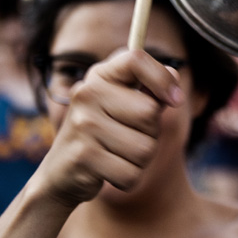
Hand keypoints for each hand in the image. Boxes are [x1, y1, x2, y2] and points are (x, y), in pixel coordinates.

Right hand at [32, 49, 183, 208]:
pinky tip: (109, 171)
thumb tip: (174, 75)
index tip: (175, 99)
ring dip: (141, 159)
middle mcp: (87, 94)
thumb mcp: (124, 104)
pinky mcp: (83, 156)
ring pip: (145, 148)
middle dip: (151, 132)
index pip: (136, 60)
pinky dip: (129, 177)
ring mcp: (82, 124)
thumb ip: (150, 90)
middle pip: (150, 112)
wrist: (61, 172)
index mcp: (100, 75)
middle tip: (129, 136)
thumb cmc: (105, 132)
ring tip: (118, 154)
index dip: (162, 78)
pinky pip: (131, 173)